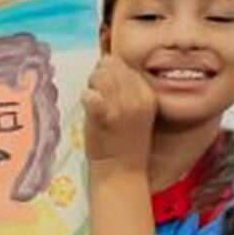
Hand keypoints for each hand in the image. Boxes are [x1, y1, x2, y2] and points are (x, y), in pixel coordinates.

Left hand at [83, 56, 156, 171]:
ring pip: (98, 75)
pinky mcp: (104, 117)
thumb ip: (125, 86)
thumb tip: (105, 62)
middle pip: (109, 65)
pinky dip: (86, 99)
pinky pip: (89, 94)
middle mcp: (137, 97)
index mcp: (147, 94)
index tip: (108, 91)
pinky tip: (90, 110)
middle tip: (100, 97)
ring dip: (91, 86)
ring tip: (95, 105)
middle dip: (99, 76)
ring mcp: (121, 107)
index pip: (123, 64)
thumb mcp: (134, 109)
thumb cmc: (124, 141)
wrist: (121, 172)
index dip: (109, 72)